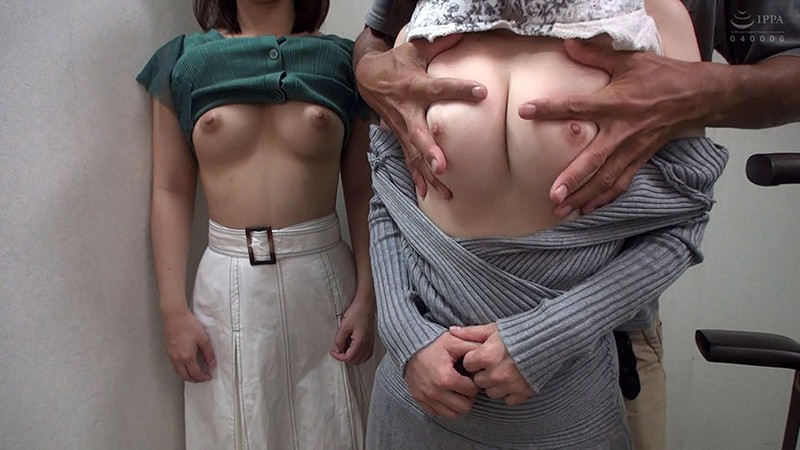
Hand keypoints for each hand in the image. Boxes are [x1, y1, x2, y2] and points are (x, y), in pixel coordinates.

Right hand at [162, 309, 216, 382]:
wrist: (174, 316)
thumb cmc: (188, 324)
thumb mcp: (203, 338)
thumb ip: (208, 353)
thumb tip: (212, 364)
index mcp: (187, 356)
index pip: (195, 373)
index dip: (203, 377)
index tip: (208, 377)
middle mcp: (177, 358)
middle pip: (186, 376)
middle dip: (195, 380)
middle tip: (203, 378)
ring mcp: (171, 355)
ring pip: (179, 372)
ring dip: (187, 376)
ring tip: (195, 374)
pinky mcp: (168, 351)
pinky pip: (175, 366)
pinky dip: (181, 370)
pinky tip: (186, 365)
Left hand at [330, 296, 375, 364]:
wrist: (366, 305)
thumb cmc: (356, 313)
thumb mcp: (344, 327)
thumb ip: (339, 340)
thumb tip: (338, 349)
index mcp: (360, 342)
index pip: (349, 358)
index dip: (339, 357)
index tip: (333, 352)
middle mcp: (367, 345)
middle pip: (356, 361)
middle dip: (345, 358)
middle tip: (338, 350)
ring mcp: (370, 343)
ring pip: (362, 359)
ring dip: (352, 358)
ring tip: (345, 349)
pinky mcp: (371, 341)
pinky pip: (366, 354)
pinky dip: (359, 355)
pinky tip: (353, 349)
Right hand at [356, 34, 486, 197]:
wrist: (366, 78)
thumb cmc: (396, 63)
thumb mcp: (413, 50)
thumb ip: (439, 44)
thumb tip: (465, 31)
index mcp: (414, 87)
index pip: (439, 88)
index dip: (459, 89)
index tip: (482, 92)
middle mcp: (407, 112)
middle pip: (419, 134)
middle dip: (430, 151)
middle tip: (443, 165)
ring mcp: (402, 129)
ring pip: (415, 155)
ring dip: (429, 174)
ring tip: (446, 191)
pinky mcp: (400, 139)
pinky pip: (409, 162)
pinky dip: (417, 179)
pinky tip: (428, 195)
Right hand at [404, 332, 480, 417]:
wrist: (409, 347)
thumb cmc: (433, 344)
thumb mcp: (453, 341)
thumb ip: (473, 346)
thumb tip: (489, 352)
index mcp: (445, 378)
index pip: (472, 391)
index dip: (475, 383)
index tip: (470, 376)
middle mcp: (434, 391)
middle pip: (464, 407)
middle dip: (468, 397)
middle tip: (466, 385)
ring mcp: (426, 397)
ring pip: (452, 414)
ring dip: (457, 404)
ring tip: (457, 390)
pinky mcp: (419, 400)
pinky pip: (437, 413)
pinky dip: (444, 406)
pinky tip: (446, 393)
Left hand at [450, 324, 533, 405]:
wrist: (548, 339)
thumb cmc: (519, 331)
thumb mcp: (493, 328)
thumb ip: (471, 332)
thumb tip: (451, 331)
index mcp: (487, 356)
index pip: (468, 364)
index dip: (474, 359)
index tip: (482, 354)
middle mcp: (496, 373)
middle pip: (478, 381)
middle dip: (482, 373)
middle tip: (493, 364)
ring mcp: (509, 385)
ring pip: (491, 393)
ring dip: (494, 384)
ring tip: (503, 372)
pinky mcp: (523, 393)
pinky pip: (508, 400)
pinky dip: (510, 393)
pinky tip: (513, 380)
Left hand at [519, 39, 703, 215]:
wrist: (699, 96)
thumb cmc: (663, 76)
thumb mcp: (631, 60)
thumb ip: (597, 54)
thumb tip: (568, 44)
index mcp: (616, 103)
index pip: (577, 107)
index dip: (551, 109)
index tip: (525, 111)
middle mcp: (623, 131)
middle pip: (595, 160)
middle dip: (573, 180)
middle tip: (553, 196)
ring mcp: (633, 149)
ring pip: (606, 179)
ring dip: (584, 197)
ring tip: (562, 211)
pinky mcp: (641, 160)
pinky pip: (621, 184)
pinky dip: (605, 199)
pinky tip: (588, 211)